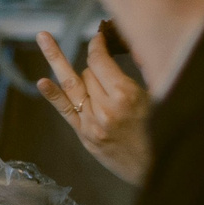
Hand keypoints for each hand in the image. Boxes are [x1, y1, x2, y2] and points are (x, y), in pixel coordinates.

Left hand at [35, 27, 148, 185]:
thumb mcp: (160, 98)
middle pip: (87, 72)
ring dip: (57, 59)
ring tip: (43, 37)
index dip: (97, 45)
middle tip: (102, 61)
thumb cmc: (162, 130)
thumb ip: (145, 72)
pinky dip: (52, 95)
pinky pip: (65, 110)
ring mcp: (91, 121)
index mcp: (126, 95)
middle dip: (94, 64)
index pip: (100, 61)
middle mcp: (105, 107)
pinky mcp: (84, 135)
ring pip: (73, 84)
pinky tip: (41, 82)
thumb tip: (134, 46)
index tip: (98, 37)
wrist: (157, 167)